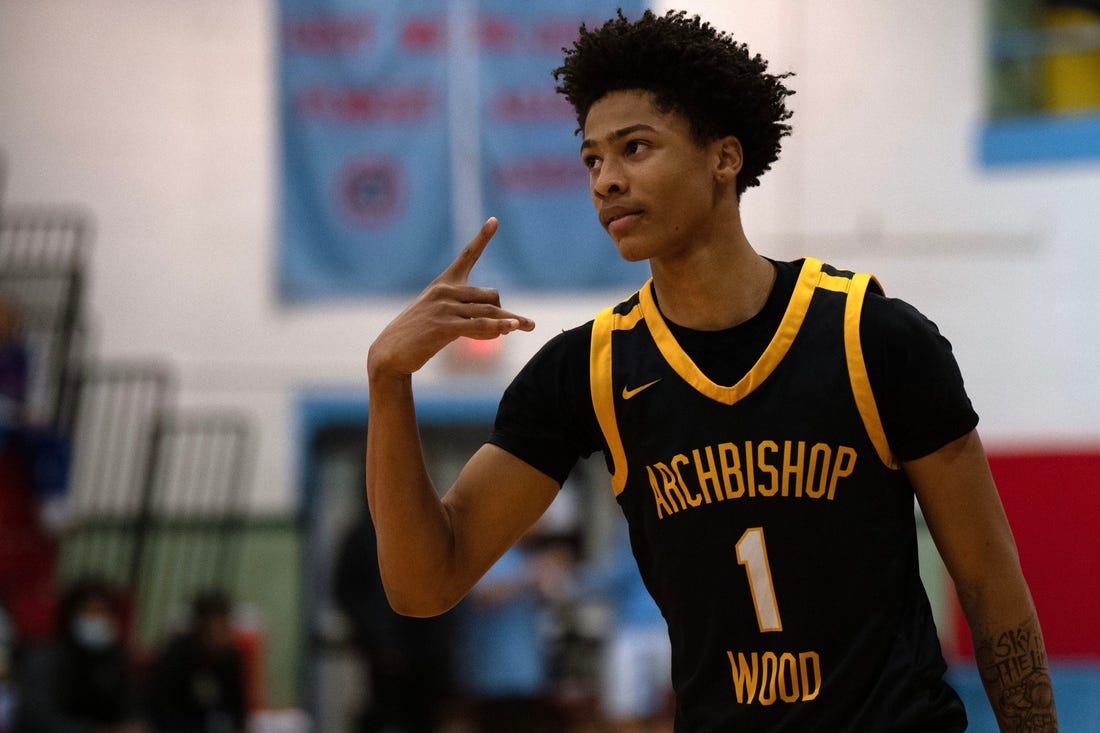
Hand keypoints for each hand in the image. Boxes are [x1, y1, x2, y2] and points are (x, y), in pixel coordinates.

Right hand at [367, 218, 534, 377]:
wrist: (390, 353)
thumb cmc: (417, 336)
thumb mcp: (441, 318)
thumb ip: (467, 316)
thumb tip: (500, 326)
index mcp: (443, 283)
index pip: (466, 256)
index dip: (481, 238)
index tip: (494, 220)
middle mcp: (444, 291)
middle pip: (490, 294)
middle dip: (504, 311)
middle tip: (516, 326)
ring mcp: (443, 307)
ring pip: (488, 310)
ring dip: (509, 321)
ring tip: (528, 326)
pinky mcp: (443, 326)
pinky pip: (478, 325)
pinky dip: (496, 327)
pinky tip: (511, 329)